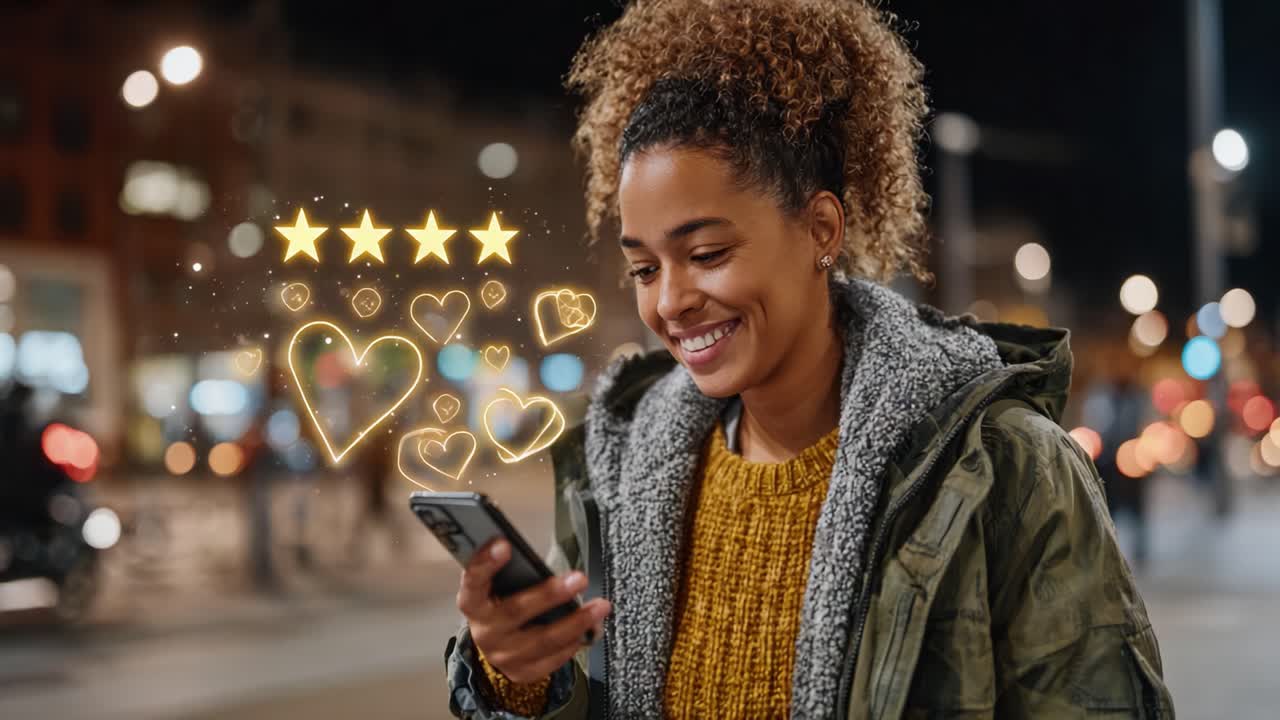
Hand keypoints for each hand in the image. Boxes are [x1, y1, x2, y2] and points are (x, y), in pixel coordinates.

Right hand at [456, 538, 611, 683]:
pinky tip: (590, 629)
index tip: (504, 544)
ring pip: (542, 640)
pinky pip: (552, 659)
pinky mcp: (521, 672)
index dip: (486, 563)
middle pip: (516, 611)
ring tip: (599, 606)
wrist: (497, 645)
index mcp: (473, 602)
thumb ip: (515, 572)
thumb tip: (541, 559)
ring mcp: (502, 654)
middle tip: (579, 579)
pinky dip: (574, 642)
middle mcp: (485, 630)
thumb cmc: (503, 604)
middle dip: (550, 594)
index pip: (474, 581)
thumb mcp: (500, 586)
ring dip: (576, 622)